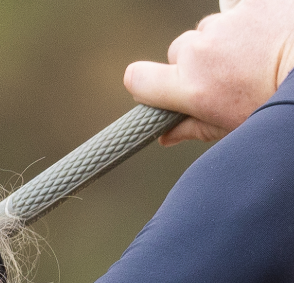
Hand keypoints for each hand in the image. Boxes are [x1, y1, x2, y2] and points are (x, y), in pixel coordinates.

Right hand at [126, 0, 293, 143]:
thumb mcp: (235, 125)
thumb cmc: (282, 106)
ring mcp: (225, 24)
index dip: (148, 84)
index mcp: (190, 88)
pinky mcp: (250, 2)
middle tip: (232, 76)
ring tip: (260, 54)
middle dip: (199, 62)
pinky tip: (269, 32)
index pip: (137, 80)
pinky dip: (248, 18)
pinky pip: (236, 8)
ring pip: (210, 29)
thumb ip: (193, 127)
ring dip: (227, 39)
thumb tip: (166, 135)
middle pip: (179, 52)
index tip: (163, 90)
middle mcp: (200, 53)